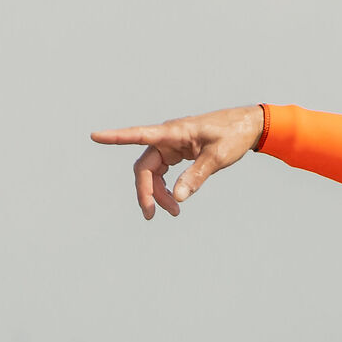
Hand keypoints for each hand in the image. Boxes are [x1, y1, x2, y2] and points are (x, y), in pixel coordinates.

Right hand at [91, 106, 265, 218]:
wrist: (247, 126)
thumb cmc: (233, 135)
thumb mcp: (218, 157)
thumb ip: (197, 176)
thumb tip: (177, 197)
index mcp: (173, 132)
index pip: (139, 134)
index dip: (115, 137)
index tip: (94, 136)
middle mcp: (167, 138)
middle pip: (144, 167)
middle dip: (146, 191)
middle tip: (153, 215)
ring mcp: (171, 146)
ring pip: (152, 174)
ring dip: (157, 194)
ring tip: (175, 212)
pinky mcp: (177, 153)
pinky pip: (162, 174)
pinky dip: (165, 189)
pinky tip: (175, 202)